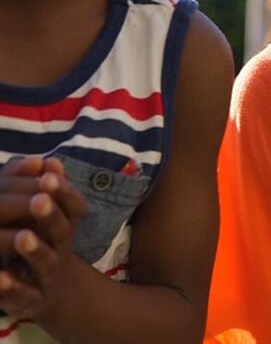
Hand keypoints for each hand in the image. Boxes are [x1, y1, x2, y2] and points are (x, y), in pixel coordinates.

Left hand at [0, 156, 85, 318]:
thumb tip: (49, 160)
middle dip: (50, 216)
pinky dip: (12, 287)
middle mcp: (61, 248)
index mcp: (65, 225)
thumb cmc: (45, 241)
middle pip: (62, 231)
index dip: (64, 192)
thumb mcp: (47, 213)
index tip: (48, 177)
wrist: (52, 290)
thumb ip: (46, 187)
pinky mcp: (31, 299)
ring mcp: (48, 274)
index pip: (74, 206)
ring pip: (46, 262)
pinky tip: (0, 277)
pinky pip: (23, 295)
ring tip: (22, 237)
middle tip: (38, 200)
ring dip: (35, 250)